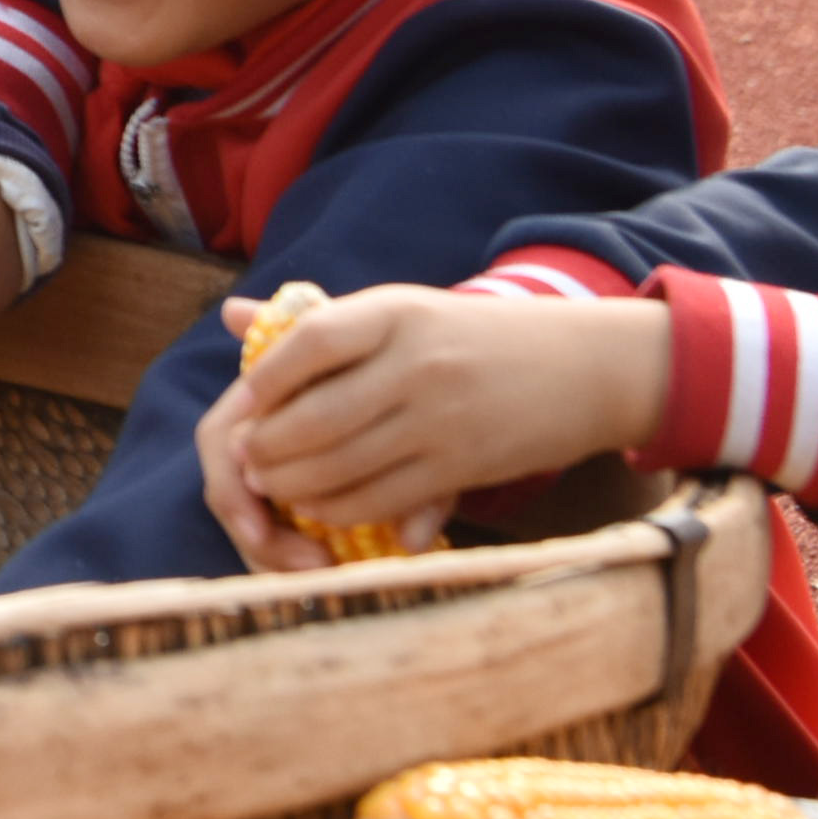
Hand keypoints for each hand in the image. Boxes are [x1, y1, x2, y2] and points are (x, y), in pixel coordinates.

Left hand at [217, 284, 676, 566]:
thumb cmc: (477, 337)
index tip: (245, 398)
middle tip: (246, 459)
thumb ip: (322, 322)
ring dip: (292, 483)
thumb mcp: (408, 310)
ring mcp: (439, 418)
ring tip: (270, 485)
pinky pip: (379, 498)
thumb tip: (231, 314)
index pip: (311, 340)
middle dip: (267, 447)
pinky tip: (318, 505)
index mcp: (398, 312)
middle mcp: (417, 363)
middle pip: (314, 416)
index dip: (267, 376)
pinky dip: (336, 508)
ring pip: (340, 464)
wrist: (587, 367)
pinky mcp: (460, 465)